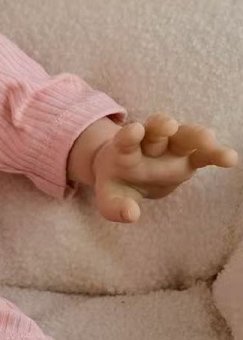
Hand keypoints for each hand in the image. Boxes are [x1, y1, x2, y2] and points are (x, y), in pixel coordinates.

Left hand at [91, 113, 238, 222]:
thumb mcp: (109, 199)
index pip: (125, 140)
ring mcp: (170, 149)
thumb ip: (117, 207)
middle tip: (169, 126)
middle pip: (155, 130)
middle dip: (162, 126)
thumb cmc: (116, 186)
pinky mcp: (188, 159)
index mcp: (123, 151)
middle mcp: (148, 144)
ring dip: (194, 135)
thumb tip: (132, 214)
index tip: (135, 130)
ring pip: (183, 136)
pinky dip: (215, 155)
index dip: (130, 134)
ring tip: (208, 138)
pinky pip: (203, 155)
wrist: (128, 177)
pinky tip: (229, 158)